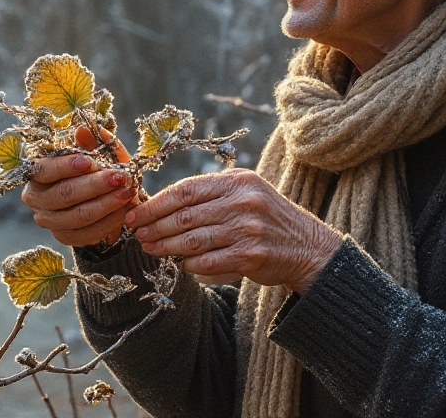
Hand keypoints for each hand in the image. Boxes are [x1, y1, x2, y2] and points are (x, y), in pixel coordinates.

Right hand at [20, 127, 137, 246]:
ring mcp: (49, 221)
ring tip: (128, 193)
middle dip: (95, 185)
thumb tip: (82, 131)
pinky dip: (109, 222)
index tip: (90, 162)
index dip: (65, 166)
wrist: (99, 197)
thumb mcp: (97, 152)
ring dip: (106, 204)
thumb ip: (92, 141)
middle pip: (64, 194)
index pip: (44, 170)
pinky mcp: (65, 237)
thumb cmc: (95, 170)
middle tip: (120, 177)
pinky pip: (88, 233)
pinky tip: (124, 210)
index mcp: (37, 173)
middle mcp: (37, 199)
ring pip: (78, 215)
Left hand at [124, 169, 342, 292]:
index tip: (137, 213)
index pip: (186, 190)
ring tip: (150, 248)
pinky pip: (208, 261)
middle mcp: (243, 202)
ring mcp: (248, 229)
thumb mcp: (246, 193)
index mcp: (237, 181)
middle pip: (185, 215)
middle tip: (137, 234)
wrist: (309, 247)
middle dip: (155, 226)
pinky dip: (190, 264)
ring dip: (166, 246)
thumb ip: (211, 195)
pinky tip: (180, 264)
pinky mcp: (251, 255)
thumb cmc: (267, 219)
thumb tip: (162, 205)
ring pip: (193, 239)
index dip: (156, 203)